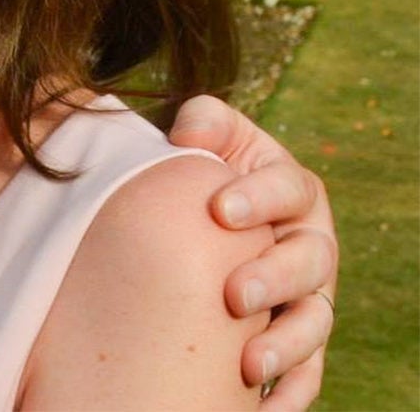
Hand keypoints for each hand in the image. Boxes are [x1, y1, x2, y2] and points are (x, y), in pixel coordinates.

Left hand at [168, 94, 337, 410]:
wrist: (188, 217)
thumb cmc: (196, 171)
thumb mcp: (203, 135)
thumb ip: (204, 120)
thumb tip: (191, 133)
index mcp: (291, 189)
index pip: (288, 188)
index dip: (259, 197)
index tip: (219, 209)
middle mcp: (309, 243)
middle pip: (310, 262)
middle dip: (274, 279)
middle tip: (233, 294)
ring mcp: (308, 296)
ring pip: (313, 322)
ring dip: (286, 346)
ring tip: (247, 365)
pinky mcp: (297, 341)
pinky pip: (306, 373)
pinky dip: (290, 393)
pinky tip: (262, 409)